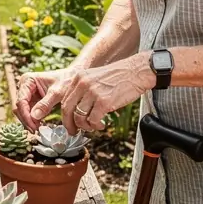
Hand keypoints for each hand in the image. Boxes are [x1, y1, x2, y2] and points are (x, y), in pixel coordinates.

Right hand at [15, 70, 61, 130]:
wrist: (74, 79)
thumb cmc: (67, 81)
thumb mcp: (57, 93)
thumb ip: (46, 104)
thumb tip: (34, 116)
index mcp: (27, 80)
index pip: (21, 101)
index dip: (26, 115)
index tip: (33, 126)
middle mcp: (24, 86)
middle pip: (19, 107)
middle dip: (26, 119)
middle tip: (35, 130)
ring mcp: (28, 94)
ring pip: (22, 111)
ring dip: (29, 121)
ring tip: (38, 129)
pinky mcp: (32, 100)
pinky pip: (29, 113)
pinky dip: (32, 120)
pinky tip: (39, 125)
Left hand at [30, 55, 152, 133]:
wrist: (137, 71)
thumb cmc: (119, 76)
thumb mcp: (95, 77)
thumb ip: (84, 90)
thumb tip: (76, 110)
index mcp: (79, 78)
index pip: (65, 101)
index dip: (65, 116)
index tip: (69, 123)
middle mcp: (83, 84)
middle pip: (67, 110)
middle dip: (69, 125)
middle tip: (74, 132)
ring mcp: (93, 93)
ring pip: (79, 118)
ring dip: (86, 126)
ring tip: (94, 126)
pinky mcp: (104, 102)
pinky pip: (93, 120)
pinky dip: (96, 126)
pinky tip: (102, 124)